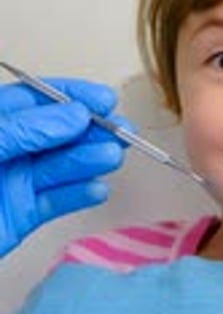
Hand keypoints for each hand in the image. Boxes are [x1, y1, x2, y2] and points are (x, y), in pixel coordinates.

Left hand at [0, 79, 126, 256]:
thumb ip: (22, 131)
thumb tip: (72, 115)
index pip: (33, 100)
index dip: (69, 95)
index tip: (102, 98)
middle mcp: (2, 151)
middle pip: (53, 133)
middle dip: (88, 130)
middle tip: (120, 130)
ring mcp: (10, 184)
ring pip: (58, 167)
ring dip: (88, 161)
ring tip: (111, 156)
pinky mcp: (19, 218)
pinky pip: (55, 202)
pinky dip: (78, 195)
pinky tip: (97, 189)